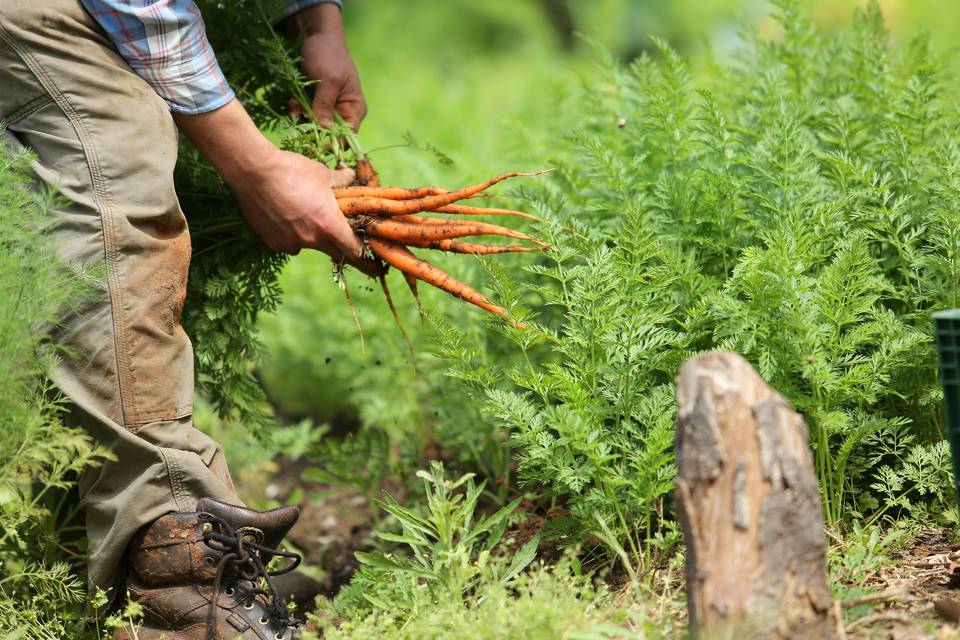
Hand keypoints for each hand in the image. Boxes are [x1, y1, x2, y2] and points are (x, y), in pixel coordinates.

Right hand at [173, 100, 379, 274]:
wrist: (253, 170)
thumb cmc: (291, 169)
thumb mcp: (322, 173)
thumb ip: (340, 181)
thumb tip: (351, 176)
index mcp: (329, 225)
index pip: (355, 252)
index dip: (368, 261)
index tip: (378, 268)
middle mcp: (312, 240)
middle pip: (336, 253)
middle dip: (343, 250)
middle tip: (348, 246)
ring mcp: (290, 244)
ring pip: (310, 245)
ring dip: (313, 236)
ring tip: (304, 214)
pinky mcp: (272, 243)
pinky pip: (289, 243)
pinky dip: (291, 233)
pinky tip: (284, 215)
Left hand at [289, 3, 365, 130]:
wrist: (314, 34)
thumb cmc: (328, 54)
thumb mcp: (328, 79)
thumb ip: (325, 106)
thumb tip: (324, 130)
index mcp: (355, 109)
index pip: (348, 137)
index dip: (332, 143)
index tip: (314, 141)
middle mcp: (343, 112)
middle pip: (329, 134)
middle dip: (312, 128)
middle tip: (299, 115)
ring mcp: (328, 108)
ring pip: (314, 126)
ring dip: (302, 117)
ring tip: (293, 104)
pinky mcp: (314, 103)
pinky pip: (305, 115)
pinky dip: (297, 110)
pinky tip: (292, 100)